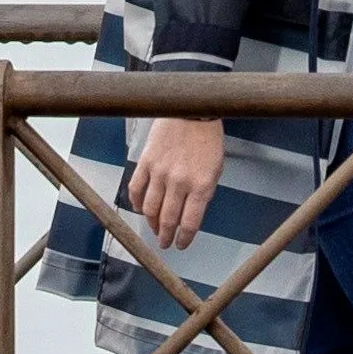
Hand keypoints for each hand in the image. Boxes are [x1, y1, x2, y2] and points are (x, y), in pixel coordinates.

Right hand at [126, 116, 226, 249]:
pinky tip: (140, 208)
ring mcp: (160, 172)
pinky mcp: (146, 161)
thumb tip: (190, 211)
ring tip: (153, 229)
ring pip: (150, 208)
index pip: (189, 222)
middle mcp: (179, 182)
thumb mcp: (216, 168)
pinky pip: (136, 188)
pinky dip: (137, 202)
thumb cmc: (207, 138)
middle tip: (164, 243)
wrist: (191, 109)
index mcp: (201, 185)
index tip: (181, 244)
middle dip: (165, 236)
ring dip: (151, 223)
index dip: (184, 238)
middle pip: (168, 219)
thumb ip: (204, 192)